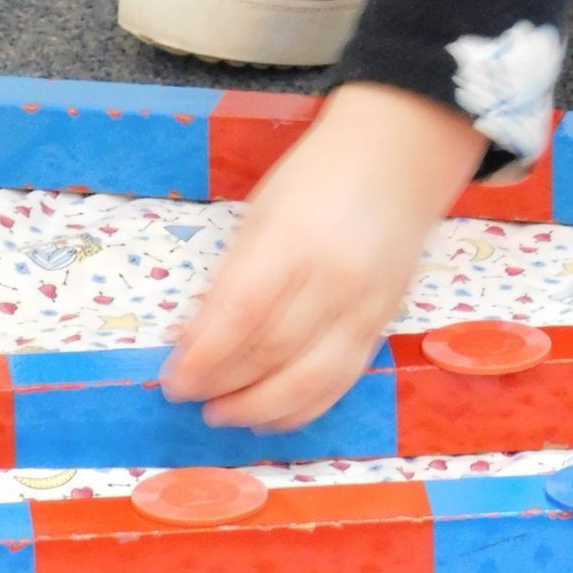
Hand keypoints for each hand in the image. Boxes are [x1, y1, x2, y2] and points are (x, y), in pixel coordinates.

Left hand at [160, 82, 485, 432]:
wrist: (400, 158)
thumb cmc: (316, 177)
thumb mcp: (262, 214)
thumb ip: (232, 277)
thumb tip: (193, 338)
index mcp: (293, 240)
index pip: (242, 315)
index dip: (204, 357)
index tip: (172, 379)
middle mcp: (334, 280)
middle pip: (271, 352)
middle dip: (222, 383)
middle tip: (187, 395)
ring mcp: (365, 307)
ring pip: (309, 380)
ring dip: (259, 408)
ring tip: (221, 414)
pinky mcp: (383, 324)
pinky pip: (341, 381)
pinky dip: (303, 408)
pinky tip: (270, 414)